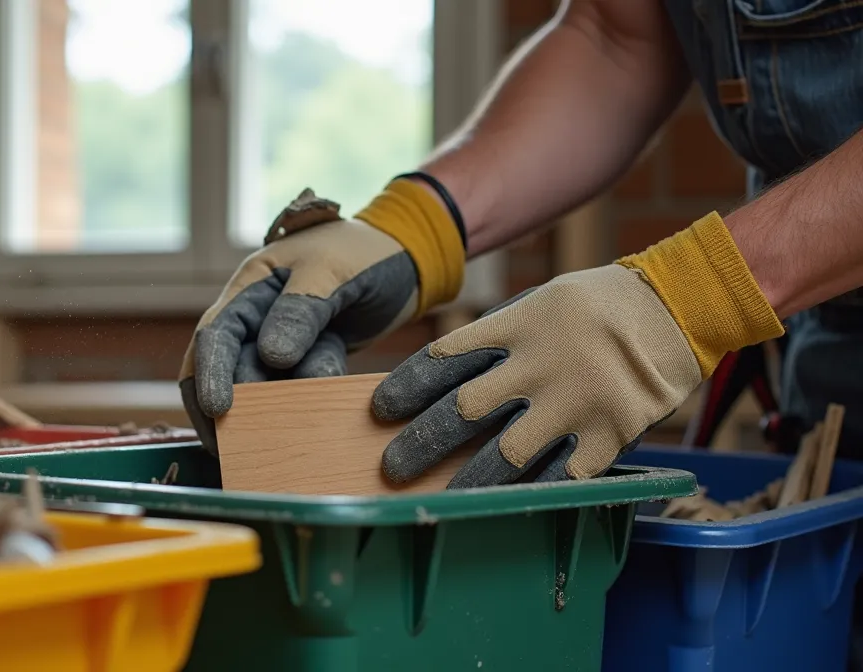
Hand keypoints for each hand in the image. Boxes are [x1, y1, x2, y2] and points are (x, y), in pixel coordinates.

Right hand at [180, 181, 466, 450]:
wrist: (409, 258)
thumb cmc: (365, 252)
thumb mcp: (331, 270)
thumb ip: (301, 309)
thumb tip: (271, 355)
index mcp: (250, 287)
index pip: (215, 334)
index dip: (209, 373)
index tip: (218, 409)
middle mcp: (257, 317)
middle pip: (231, 369)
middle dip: (239, 405)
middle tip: (251, 442)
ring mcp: (283, 340)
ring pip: (264, 384)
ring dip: (276, 407)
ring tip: (288, 438)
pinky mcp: (309, 358)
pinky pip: (299, 387)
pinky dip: (309, 401)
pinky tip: (322, 420)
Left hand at [373, 212, 784, 487]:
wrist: (678, 306)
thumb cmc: (600, 304)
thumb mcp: (540, 301)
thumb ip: (499, 337)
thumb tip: (446, 376)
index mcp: (516, 325)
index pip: (444, 359)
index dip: (407, 387)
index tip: (381, 410)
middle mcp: (537, 364)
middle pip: (462, 410)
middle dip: (420, 442)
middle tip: (393, 466)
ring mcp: (573, 401)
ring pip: (505, 453)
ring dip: (466, 480)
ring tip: (440, 496)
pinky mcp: (609, 433)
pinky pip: (561, 476)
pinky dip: (531, 493)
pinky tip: (505, 506)